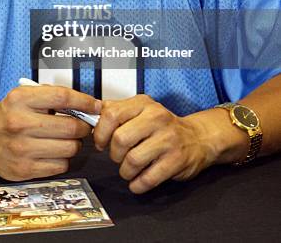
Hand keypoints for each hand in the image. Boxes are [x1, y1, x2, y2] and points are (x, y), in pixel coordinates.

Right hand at [0, 85, 100, 180]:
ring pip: (69, 148)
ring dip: (74, 143)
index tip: (95, 105)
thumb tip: (87, 105)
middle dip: (83, 126)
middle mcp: (19, 123)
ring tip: (66, 139)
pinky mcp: (23, 170)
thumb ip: (53, 96)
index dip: (84, 101)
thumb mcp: (25, 95)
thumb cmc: (9, 114)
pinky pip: (60, 166)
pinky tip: (53, 151)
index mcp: (20, 99)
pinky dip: (63, 159)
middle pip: (70, 127)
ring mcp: (21, 149)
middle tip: (81, 125)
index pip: (62, 97)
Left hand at [93, 95, 237, 193]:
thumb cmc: (163, 126)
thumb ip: (116, 110)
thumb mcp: (141, 110)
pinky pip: (148, 178)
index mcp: (143, 103)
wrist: (197, 138)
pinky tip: (138, 181)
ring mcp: (168, 139)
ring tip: (128, 170)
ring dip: (125, 171)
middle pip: (120, 139)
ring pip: (132, 160)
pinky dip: (138, 185)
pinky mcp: (176, 160)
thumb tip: (91, 114)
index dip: (100, 132)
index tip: (100, 141)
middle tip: (117, 157)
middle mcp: (156, 117)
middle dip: (114, 154)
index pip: (111, 114)